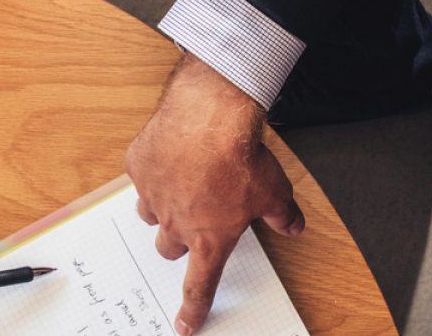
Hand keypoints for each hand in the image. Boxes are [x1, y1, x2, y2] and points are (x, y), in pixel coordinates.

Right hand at [124, 55, 304, 335]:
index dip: (192, 309)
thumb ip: (282, 215)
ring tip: (179, 188)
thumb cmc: (240, 157)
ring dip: (162, 208)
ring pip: (149, 214)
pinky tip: (168, 154)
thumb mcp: (275, 192)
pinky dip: (152, 169)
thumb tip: (293, 225)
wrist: (209, 117)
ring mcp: (153, 194)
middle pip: (168, 249)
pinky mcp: (138, 166)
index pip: (198, 285)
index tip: (184, 326)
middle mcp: (176, 222)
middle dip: (179, 241)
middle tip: (192, 224)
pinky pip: (140, 176)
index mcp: (209, 238)